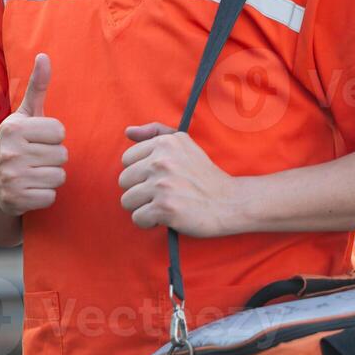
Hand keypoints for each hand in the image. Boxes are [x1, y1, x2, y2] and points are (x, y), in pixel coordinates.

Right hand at [0, 53, 67, 215]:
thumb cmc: (16, 145)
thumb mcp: (24, 116)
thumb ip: (37, 87)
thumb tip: (44, 55)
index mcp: (13, 128)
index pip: (59, 132)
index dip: (53, 138)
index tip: (37, 141)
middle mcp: (9, 151)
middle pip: (62, 154)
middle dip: (52, 159)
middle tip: (35, 160)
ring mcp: (11, 177)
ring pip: (59, 176)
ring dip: (51, 177)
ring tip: (34, 173)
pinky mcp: (15, 199)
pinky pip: (51, 196)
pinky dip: (45, 195)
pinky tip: (31, 189)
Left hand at [118, 122, 243, 236]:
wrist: (230, 202)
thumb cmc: (203, 174)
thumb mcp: (183, 144)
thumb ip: (155, 133)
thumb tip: (127, 132)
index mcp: (164, 143)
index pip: (127, 159)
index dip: (140, 172)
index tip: (158, 178)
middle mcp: (161, 162)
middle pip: (124, 180)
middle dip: (139, 190)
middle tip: (161, 194)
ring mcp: (163, 185)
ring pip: (127, 200)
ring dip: (142, 207)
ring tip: (161, 206)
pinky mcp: (165, 208)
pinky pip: (137, 218)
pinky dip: (148, 222)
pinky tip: (163, 218)